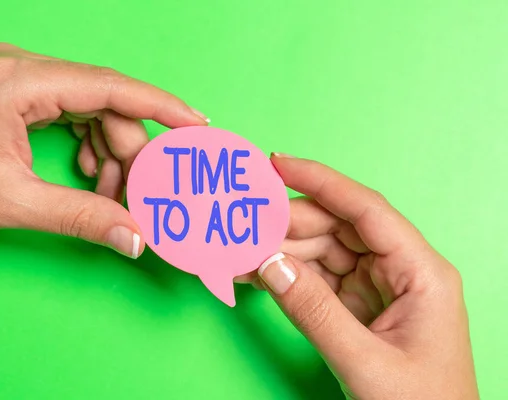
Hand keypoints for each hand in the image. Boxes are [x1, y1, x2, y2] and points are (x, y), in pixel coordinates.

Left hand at [0, 43, 207, 257]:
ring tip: (114, 194)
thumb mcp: (14, 203)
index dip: (160, 105)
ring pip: (93, 112)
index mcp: (19, 81)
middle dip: (130, 151)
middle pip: (105, 104)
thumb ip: (83, 217)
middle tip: (146, 193)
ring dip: (111, 155)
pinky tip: (92, 176)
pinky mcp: (18, 98)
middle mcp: (22, 70)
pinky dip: (91, 149)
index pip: (109, 86)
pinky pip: (73, 117)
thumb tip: (137, 237)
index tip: (198, 125)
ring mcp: (20, 82)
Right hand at [255, 154, 477, 398]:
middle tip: (242, 224)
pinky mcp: (361, 307)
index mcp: (421, 272)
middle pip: (339, 228)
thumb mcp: (365, 363)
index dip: (320, 181)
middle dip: (288, 225)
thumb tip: (268, 264)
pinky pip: (319, 279)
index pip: (366, 209)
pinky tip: (259, 274)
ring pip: (324, 253)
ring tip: (240, 255)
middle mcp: (401, 271)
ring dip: (281, 252)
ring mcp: (379, 288)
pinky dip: (288, 277)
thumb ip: (314, 312)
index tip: (278, 165)